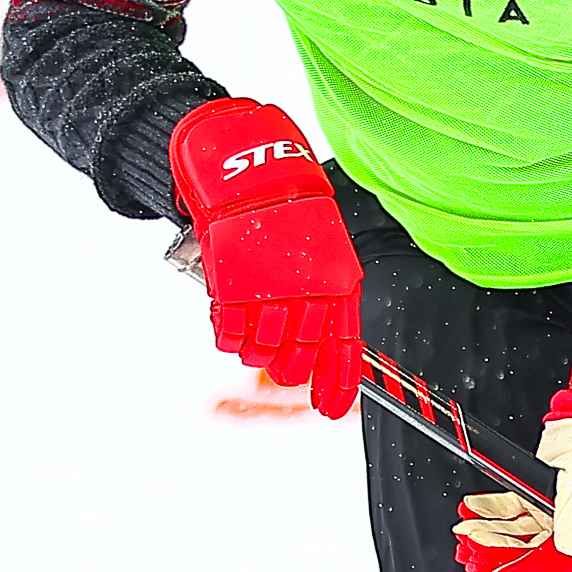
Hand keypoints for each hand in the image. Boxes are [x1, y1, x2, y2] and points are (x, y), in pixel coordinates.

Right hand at [168, 98, 363, 417]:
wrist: (248, 164)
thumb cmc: (289, 204)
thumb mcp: (322, 245)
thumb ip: (323, 290)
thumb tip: (323, 338)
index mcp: (339, 280)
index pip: (344, 345)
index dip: (338, 381)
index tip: (331, 408)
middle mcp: (307, 287)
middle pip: (300, 352)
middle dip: (291, 368)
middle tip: (282, 370)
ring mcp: (268, 286)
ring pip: (263, 346)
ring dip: (257, 353)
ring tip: (254, 344)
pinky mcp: (232, 280)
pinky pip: (228, 329)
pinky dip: (227, 337)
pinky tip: (229, 332)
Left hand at [454, 328, 571, 571]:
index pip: (568, 566)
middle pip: (540, 551)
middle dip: (507, 561)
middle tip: (477, 567)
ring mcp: (564, 502)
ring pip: (523, 530)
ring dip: (495, 538)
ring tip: (468, 545)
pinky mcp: (547, 483)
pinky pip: (516, 504)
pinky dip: (494, 509)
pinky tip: (472, 511)